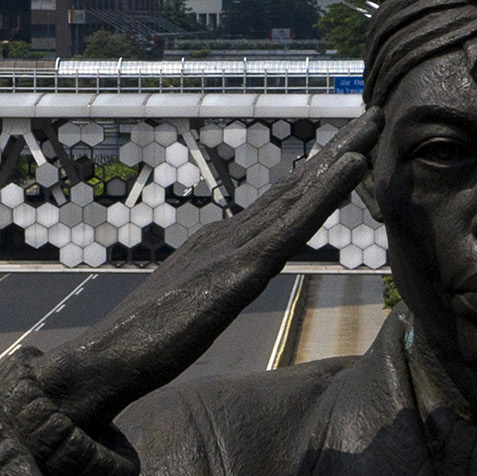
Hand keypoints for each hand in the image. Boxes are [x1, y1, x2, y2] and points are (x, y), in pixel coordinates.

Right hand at [25, 117, 376, 435]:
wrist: (104, 360)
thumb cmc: (140, 346)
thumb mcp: (188, 309)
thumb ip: (209, 291)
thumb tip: (224, 286)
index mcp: (220, 244)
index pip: (278, 204)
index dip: (315, 175)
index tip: (348, 150)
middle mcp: (230, 235)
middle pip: (294, 188)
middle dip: (335, 151)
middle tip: (372, 115)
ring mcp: (236, 248)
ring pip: (299, 195)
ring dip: (340, 157)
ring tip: (372, 123)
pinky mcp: (242, 271)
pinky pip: (294, 226)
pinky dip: (327, 193)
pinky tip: (352, 168)